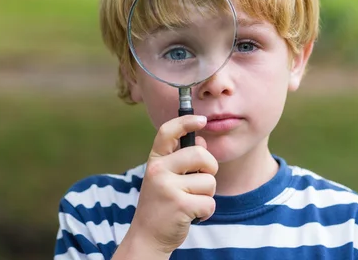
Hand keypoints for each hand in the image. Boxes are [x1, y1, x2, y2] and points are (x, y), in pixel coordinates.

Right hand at [127, 115, 217, 254]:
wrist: (147, 237)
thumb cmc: (162, 203)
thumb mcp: (165, 177)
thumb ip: (181, 158)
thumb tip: (202, 140)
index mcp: (155, 160)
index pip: (168, 131)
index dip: (186, 121)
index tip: (202, 119)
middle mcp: (158, 170)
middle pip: (200, 155)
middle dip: (210, 168)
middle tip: (202, 180)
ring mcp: (167, 188)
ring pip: (209, 181)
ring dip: (207, 195)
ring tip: (190, 202)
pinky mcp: (179, 206)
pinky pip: (210, 202)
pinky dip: (206, 212)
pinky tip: (192, 215)